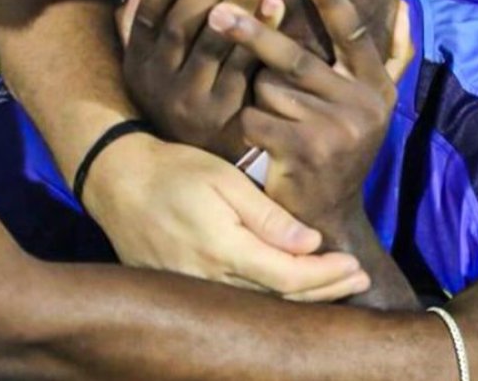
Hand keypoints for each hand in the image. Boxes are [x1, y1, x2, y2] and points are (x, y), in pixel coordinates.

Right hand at [81, 132, 371, 301]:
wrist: (118, 182)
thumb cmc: (173, 170)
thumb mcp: (223, 179)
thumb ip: (267, 215)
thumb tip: (310, 242)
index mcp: (222, 248)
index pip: (289, 276)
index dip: (327, 275)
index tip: (355, 264)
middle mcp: (209, 278)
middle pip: (280, 299)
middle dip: (325, 291)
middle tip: (359, 278)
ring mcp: (194, 290)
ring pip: (261, 307)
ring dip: (303, 298)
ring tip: (335, 284)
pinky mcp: (185, 292)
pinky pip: (238, 303)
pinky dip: (272, 298)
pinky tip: (293, 288)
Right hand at [119, 0, 284, 157]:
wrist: (194, 171)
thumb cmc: (177, 100)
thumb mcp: (148, 68)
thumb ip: (140, 27)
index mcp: (139, 64)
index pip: (146, 18)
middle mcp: (160, 83)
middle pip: (184, 26)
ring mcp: (194, 101)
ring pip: (216, 44)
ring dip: (241, 1)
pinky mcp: (228, 116)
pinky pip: (246, 68)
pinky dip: (262, 35)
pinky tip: (277, 5)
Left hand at [206, 0, 411, 231]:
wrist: (327, 218)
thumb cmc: (338, 149)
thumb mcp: (372, 106)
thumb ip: (391, 59)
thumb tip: (407, 5)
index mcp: (376, 89)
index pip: (354, 35)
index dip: (333, 2)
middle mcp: (363, 106)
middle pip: (296, 58)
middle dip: (254, 33)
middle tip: (218, 11)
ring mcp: (335, 130)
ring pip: (269, 88)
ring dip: (257, 97)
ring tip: (271, 119)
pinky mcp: (304, 151)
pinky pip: (255, 117)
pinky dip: (246, 124)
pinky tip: (256, 141)